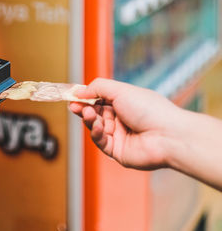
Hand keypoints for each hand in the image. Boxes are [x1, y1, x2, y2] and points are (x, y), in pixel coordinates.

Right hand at [69, 78, 184, 169]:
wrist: (168, 135)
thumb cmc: (150, 110)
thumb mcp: (121, 90)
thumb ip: (97, 88)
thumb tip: (79, 91)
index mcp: (124, 103)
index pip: (99, 100)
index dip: (85, 98)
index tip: (73, 96)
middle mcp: (121, 120)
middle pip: (94, 114)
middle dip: (84, 109)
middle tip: (74, 105)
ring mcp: (119, 136)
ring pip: (95, 127)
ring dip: (89, 120)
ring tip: (88, 113)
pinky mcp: (117, 151)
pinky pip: (100, 142)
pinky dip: (96, 133)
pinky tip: (98, 127)